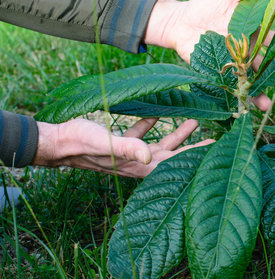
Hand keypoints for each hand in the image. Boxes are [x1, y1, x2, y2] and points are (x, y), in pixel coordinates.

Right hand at [33, 118, 212, 177]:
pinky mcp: (120, 144)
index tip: (214, 151)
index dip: (195, 159)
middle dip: (194, 148)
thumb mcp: (105, 143)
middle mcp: (138, 163)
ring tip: (194, 120)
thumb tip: (149, 156)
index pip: (175, 166)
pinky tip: (159, 112)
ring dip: (177, 134)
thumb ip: (128, 148)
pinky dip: (152, 125)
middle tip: (215, 139)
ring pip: (160, 145)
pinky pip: (141, 135)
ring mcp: (129, 154)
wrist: (55, 141)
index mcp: (138, 167)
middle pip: (174, 157)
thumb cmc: (79, 143)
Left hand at [143, 0, 274, 109]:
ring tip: (266, 106)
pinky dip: (235, 96)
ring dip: (259, 95)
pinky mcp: (216, 74)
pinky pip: (228, 87)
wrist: (178, 20)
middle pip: (266, 68)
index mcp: (253, 35)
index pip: (273, 46)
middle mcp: (246, 53)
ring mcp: (231, 66)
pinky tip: (242, 104)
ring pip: (249, 82)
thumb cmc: (205, 5)